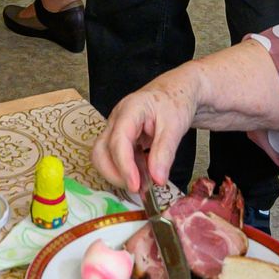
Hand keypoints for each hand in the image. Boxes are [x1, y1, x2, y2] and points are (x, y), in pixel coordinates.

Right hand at [92, 70, 200, 195]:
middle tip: (139, 188)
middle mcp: (117, 119)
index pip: (118, 141)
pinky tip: (144, 176)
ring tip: (144, 184)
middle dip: (115, 174)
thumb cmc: (176, 102)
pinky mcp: (121, 139)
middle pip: (101, 151)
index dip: (124, 166)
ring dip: (120, 174)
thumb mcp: (175, 126)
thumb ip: (165, 153)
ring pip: (104, 157)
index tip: (135, 186)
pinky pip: (116, 158)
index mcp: (130, 110)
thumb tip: (157, 180)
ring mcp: (116, 129)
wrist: (177, 91)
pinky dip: (127, 171)